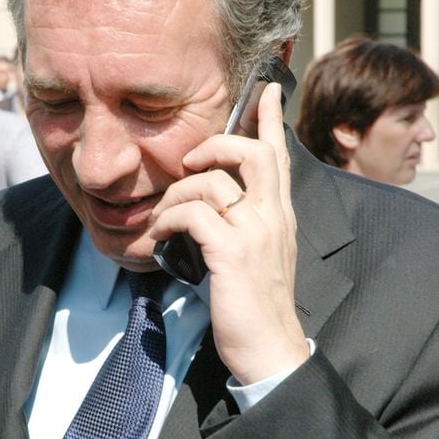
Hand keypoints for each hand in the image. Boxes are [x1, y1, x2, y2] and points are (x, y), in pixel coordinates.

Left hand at [150, 82, 308, 384]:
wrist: (269, 349)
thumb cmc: (257, 305)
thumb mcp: (260, 256)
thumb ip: (247, 225)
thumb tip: (213, 207)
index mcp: (279, 215)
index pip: (280, 156)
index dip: (272, 119)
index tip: (269, 89)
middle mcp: (272, 217)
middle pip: (252, 152)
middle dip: (215, 145)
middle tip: (190, 161)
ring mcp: (254, 233)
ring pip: (212, 182)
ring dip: (175, 193)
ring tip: (161, 217)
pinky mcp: (231, 253)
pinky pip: (191, 214)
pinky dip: (167, 220)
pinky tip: (158, 236)